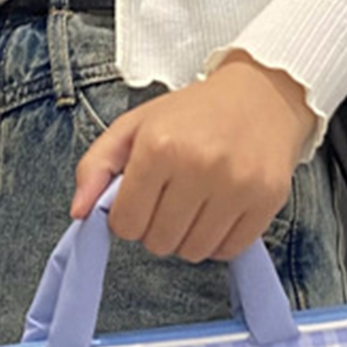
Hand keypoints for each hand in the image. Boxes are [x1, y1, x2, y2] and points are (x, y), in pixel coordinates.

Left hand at [69, 50, 316, 261]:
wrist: (263, 93)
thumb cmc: (192, 115)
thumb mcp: (135, 127)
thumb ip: (95, 166)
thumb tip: (79, 213)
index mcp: (160, 145)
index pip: (125, 224)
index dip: (128, 218)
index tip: (142, 199)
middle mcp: (199, 164)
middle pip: (158, 243)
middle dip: (158, 229)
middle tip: (172, 200)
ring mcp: (237, 184)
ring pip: (192, 253)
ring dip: (187, 238)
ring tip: (196, 205)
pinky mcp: (267, 199)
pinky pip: (228, 251)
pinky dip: (218, 242)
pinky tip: (220, 212)